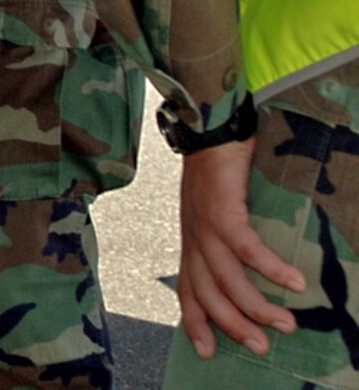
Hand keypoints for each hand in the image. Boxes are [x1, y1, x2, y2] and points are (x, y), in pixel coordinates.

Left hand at [177, 137, 305, 357]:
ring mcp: (204, 224)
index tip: (207, 352)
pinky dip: (269, 268)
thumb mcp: (217, 214)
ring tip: (286, 324)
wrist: (210, 130)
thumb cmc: (218, 172)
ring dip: (256, 305)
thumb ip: (227, 244)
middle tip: (262, 347)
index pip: (188, 290)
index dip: (196, 322)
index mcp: (192, 242)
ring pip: (226, 277)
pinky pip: (246, 247)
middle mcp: (194, 237)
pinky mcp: (221, 209)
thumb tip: (254, 273)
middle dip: (233, 325)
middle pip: (208, 293)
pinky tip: (293, 282)